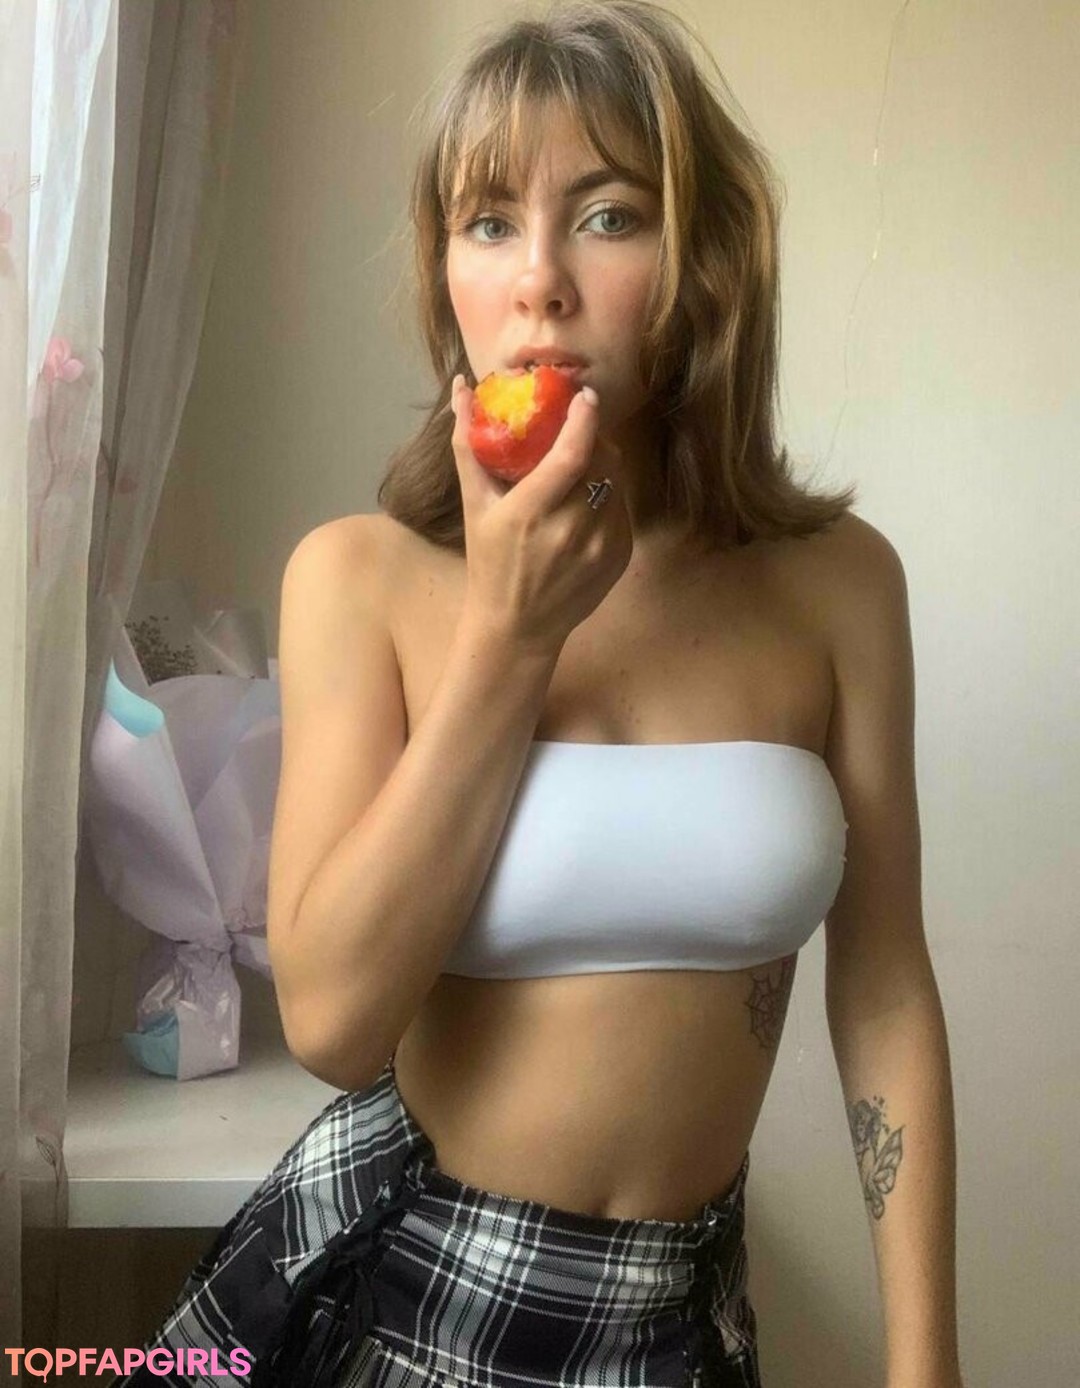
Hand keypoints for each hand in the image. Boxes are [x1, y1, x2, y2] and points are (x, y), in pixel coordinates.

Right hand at [450, 375, 631, 653]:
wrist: (517, 627)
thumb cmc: (489, 561)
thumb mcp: (474, 505)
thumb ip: (469, 444)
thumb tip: (462, 388)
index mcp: (530, 513)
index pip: (571, 454)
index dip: (584, 419)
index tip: (585, 396)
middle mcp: (571, 530)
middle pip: (602, 461)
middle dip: (594, 437)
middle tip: (579, 428)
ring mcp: (600, 546)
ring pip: (617, 481)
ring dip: (604, 463)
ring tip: (581, 464)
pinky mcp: (619, 557)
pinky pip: (622, 507)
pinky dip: (609, 493)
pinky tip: (588, 499)